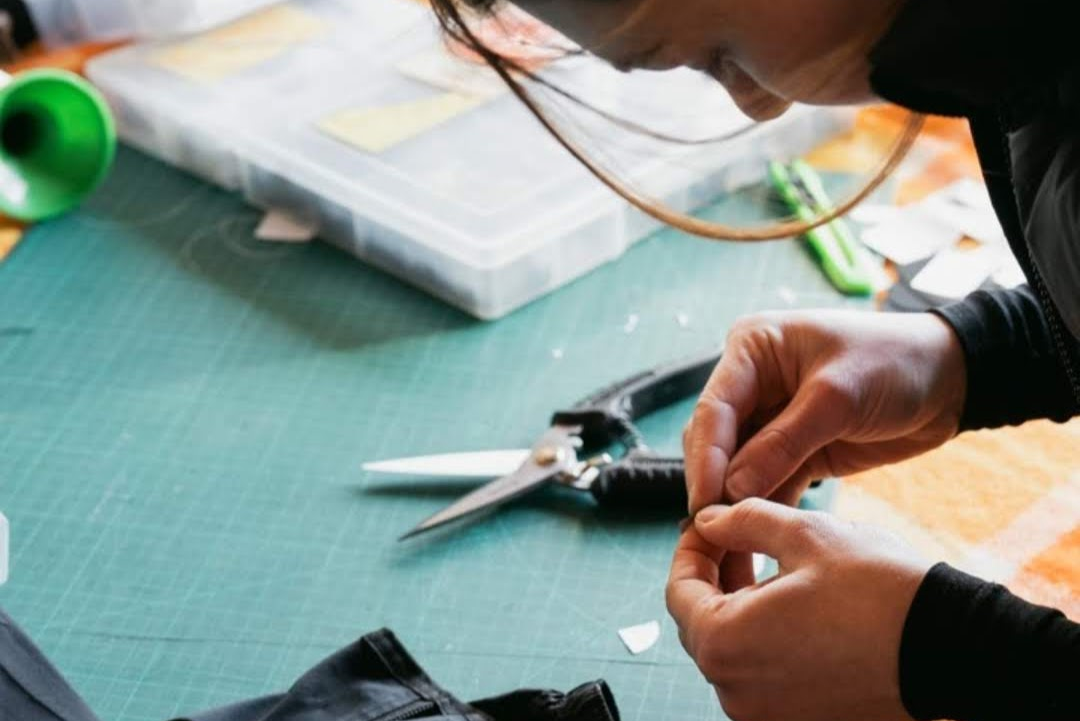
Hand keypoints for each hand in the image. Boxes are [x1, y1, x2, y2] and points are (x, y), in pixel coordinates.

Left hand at [667, 499, 930, 720]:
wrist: (955, 652)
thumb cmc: (879, 591)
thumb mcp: (805, 534)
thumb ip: (742, 522)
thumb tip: (708, 521)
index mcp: (724, 644)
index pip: (679, 592)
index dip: (690, 550)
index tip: (707, 525)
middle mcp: (735, 693)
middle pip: (701, 625)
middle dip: (714, 577)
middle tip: (736, 538)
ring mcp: (767, 715)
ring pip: (733, 651)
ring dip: (739, 607)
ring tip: (768, 567)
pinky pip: (764, 676)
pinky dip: (766, 639)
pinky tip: (794, 607)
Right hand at [683, 311, 965, 513]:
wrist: (953, 378)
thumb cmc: (896, 362)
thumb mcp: (837, 398)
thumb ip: (782, 444)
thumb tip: (731, 490)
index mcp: (752, 349)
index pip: (713, 410)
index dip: (706, 460)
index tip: (703, 504)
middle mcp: (752, 381)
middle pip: (716, 441)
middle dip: (714, 485)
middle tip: (712, 533)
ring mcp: (771, 416)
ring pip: (736, 466)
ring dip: (735, 503)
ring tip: (728, 545)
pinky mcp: (795, 448)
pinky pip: (767, 481)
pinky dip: (763, 507)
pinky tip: (757, 541)